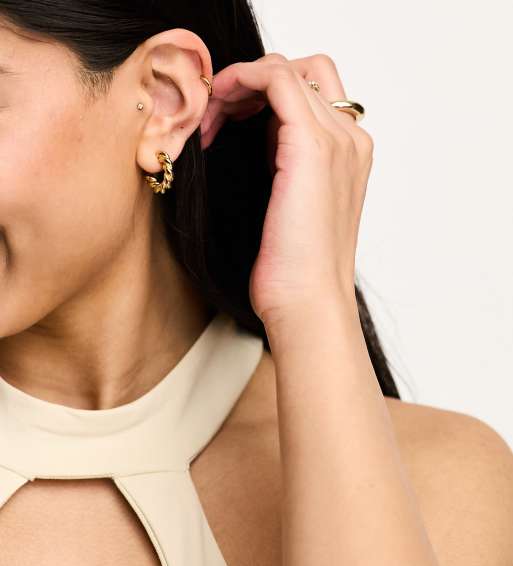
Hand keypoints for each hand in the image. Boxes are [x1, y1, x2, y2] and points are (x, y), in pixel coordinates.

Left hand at [200, 53, 373, 326]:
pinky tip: (213, 110)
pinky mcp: (312, 147)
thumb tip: (259, 138)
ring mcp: (337, 140)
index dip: (262, 94)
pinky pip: (275, 79)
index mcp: (348, 155)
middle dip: (251, 82)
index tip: (224, 118)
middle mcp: (350, 139)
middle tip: (214, 113)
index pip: (310, 93)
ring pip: (286, 70)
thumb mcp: (289, 207)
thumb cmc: (295, 271)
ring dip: (239, 83)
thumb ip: (284, 166)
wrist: (308, 304)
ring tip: (207, 117)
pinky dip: (238, 82)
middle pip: (302, 72)